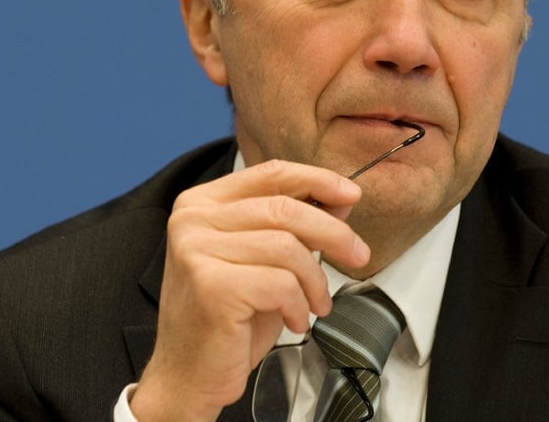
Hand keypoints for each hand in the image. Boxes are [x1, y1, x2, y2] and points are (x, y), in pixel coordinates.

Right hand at [130, 159, 369, 421]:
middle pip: (285, 208)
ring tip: (316, 303)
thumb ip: (295, 224)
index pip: (270, 174)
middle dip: (333, 232)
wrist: (190, 374)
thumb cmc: (228, 317)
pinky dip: (299, 305)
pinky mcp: (211, 285)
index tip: (352, 193)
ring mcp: (197, 251)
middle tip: (358, 255)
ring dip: (315, 280)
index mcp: (203, 202)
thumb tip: (341, 198)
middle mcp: (193, 220)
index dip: (317, 180)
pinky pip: (281, 283)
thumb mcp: (265, 260)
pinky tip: (295, 321)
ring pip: (288, 247)